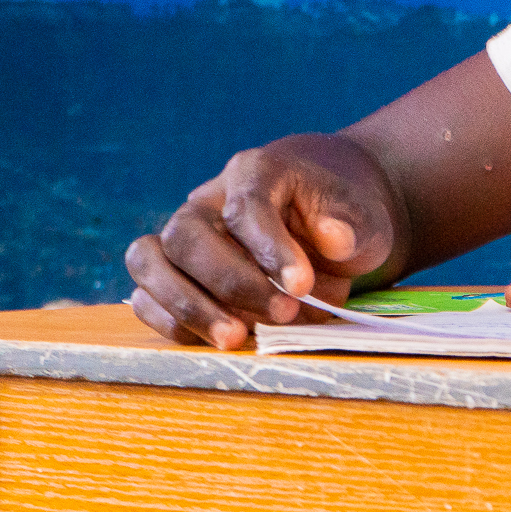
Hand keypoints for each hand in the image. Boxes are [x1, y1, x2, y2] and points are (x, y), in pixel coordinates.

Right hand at [125, 132, 405, 348]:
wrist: (332, 221)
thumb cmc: (344, 217)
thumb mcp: (364, 216)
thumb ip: (351, 226)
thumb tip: (334, 239)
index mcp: (255, 172)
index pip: (245, 207)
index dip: (269, 249)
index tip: (301, 284)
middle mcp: (208, 200)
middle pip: (186, 235)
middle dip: (230, 283)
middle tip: (281, 313)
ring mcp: (185, 237)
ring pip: (149, 261)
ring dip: (187, 306)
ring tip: (236, 338)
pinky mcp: (175, 274)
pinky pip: (147, 295)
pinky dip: (172, 321)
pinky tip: (217, 339)